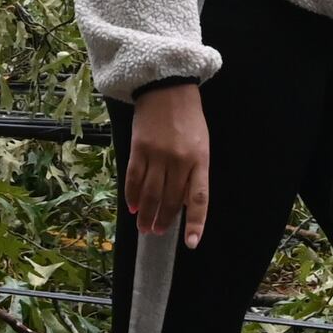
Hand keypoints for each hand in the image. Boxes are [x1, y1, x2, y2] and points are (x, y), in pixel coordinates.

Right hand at [123, 83, 210, 249]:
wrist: (168, 89)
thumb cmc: (188, 119)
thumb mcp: (201, 144)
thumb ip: (194, 172)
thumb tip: (184, 201)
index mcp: (200, 160)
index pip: (199, 198)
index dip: (195, 223)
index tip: (191, 243)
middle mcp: (179, 161)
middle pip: (170, 200)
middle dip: (163, 221)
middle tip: (156, 232)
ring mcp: (157, 155)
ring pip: (150, 194)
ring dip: (146, 214)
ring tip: (143, 226)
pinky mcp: (138, 149)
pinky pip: (133, 179)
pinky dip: (131, 196)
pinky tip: (132, 207)